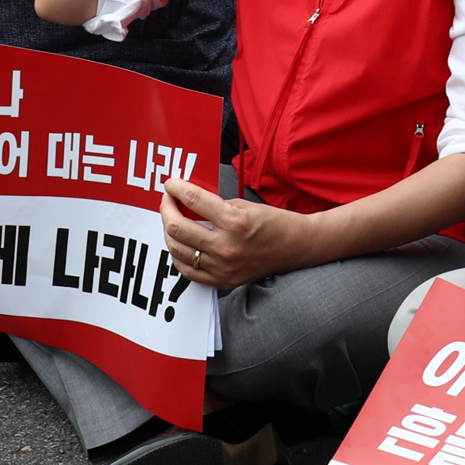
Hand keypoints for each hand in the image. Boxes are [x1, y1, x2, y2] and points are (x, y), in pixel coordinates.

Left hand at [159, 177, 307, 287]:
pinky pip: (187, 270)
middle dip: (167, 209)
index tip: (171, 184)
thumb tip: (189, 202)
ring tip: (171, 221)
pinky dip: (178, 255)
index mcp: (235, 221)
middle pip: (178, 227)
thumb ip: (216, 206)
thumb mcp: (246, 205)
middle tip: (167, 201)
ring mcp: (223, 266)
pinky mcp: (222, 280)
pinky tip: (179, 244)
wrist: (297, 247)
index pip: (194, 201)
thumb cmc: (276, 223)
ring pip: (178, 249)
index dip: (177, 189)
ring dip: (169, 232)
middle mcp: (226, 246)